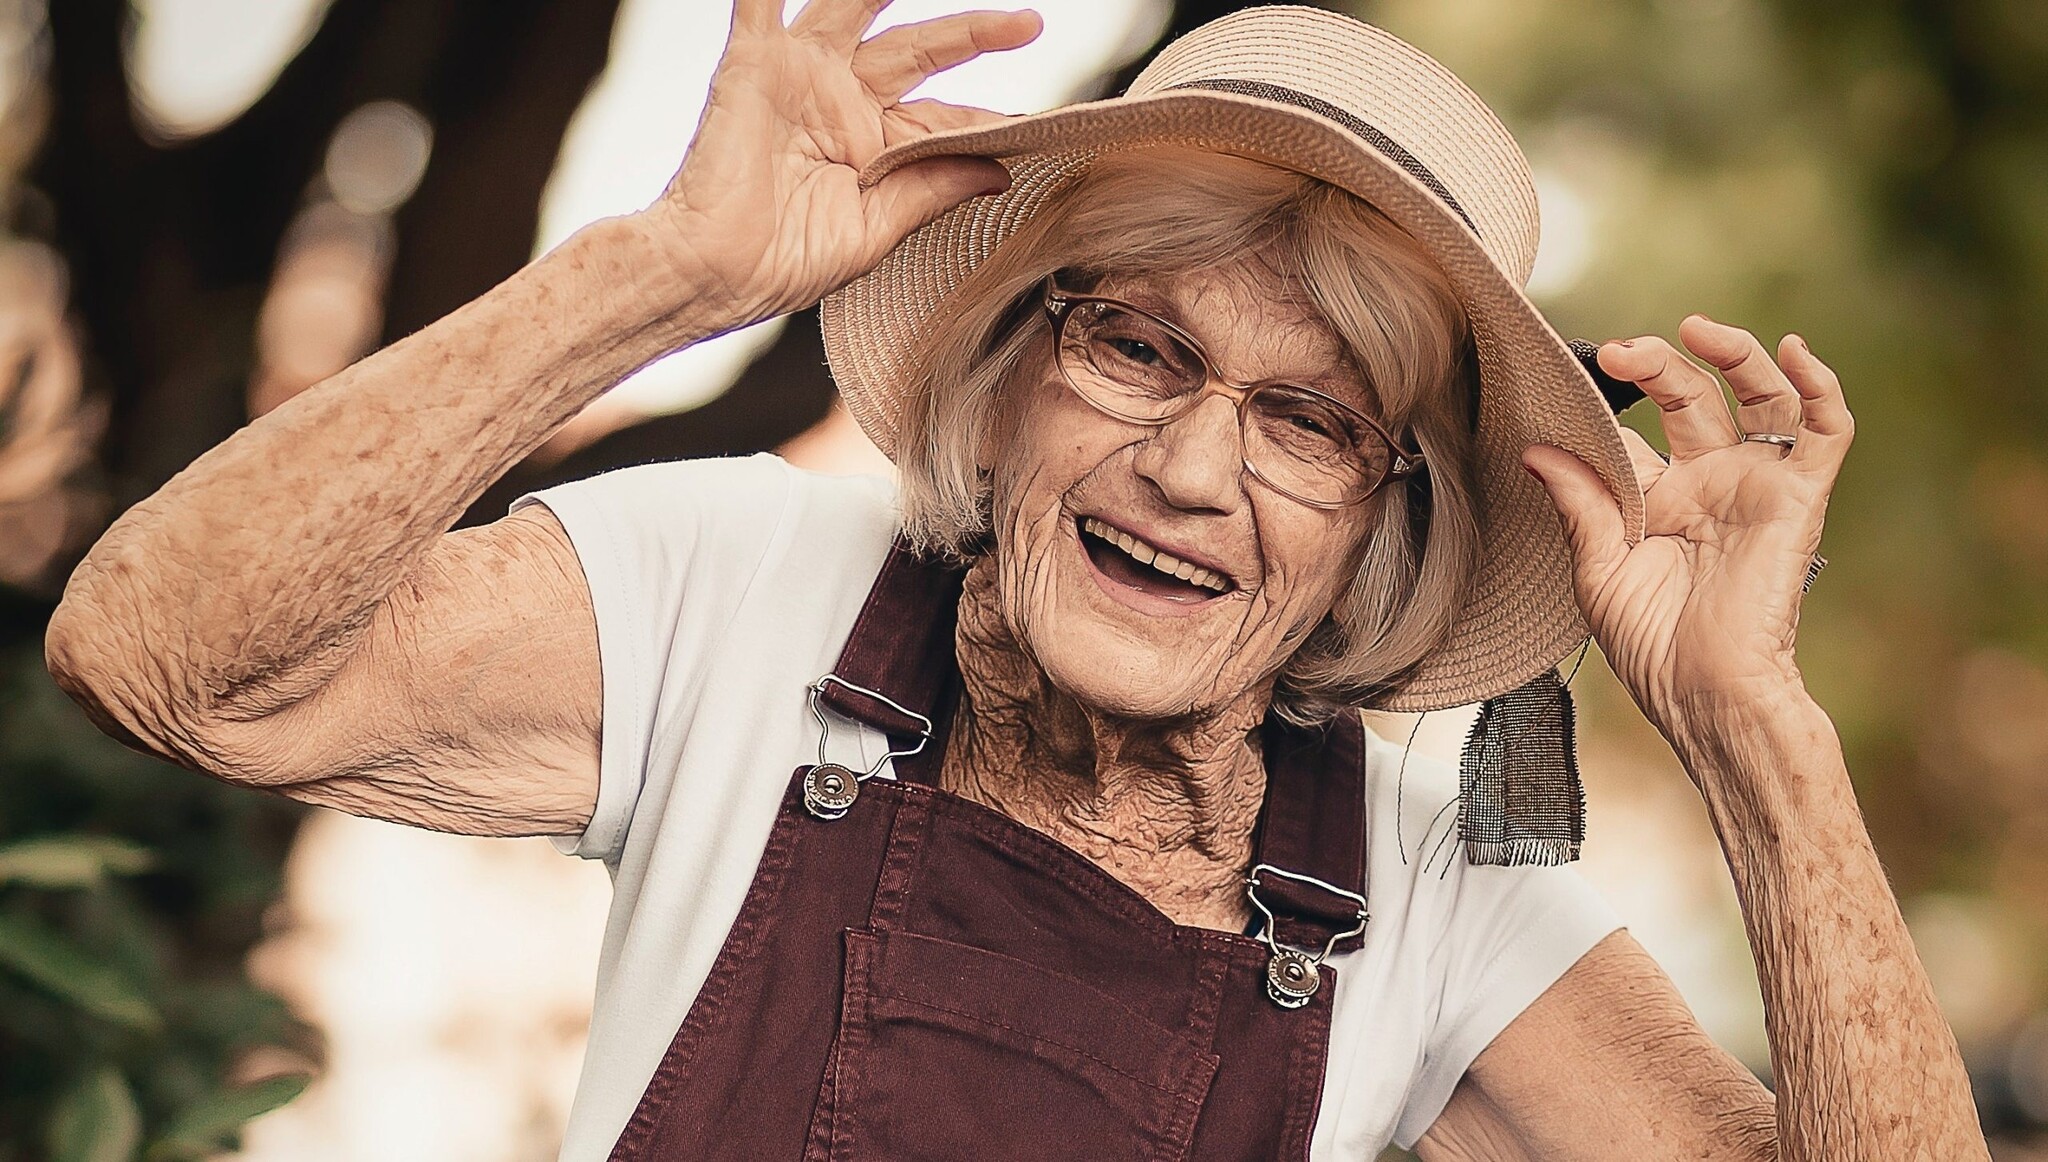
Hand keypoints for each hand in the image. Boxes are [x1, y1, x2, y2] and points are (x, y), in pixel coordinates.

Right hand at [640, 0, 1040, 330]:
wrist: (714, 273)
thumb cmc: (784, 264)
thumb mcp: (876, 230)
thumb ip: (932, 188)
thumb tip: (998, 169)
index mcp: (875, 146)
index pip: (945, 118)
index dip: (990, 120)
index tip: (1039, 124)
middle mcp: (843, 102)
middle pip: (920, 51)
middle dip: (974, 34)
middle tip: (1028, 24)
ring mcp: (802, 78)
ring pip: (856, 9)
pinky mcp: (756, 66)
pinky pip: (763, 5)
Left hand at [1522, 317, 1853, 750]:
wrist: (1703, 691)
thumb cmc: (1648, 643)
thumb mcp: (1596, 566)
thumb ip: (1577, 501)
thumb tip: (1535, 449)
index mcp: (1655, 496)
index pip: (1632, 426)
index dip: (1606, 399)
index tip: (1562, 379)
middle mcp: (1707, 481)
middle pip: (1691, 396)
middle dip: (1658, 364)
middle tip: (1621, 350)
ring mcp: (1753, 484)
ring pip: (1759, 396)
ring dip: (1736, 353)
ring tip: (1697, 328)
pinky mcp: (1797, 497)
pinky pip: (1825, 431)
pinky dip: (1821, 386)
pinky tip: (1797, 351)